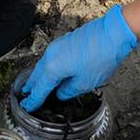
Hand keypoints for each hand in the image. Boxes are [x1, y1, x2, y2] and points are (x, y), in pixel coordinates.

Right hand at [19, 4, 138, 110]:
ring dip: (39, 76)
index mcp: (53, 68)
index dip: (34, 100)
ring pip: (43, 65)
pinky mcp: (65, 41)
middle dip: (31, 86)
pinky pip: (51, 57)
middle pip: (37, 75)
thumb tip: (62, 92)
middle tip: (26, 94)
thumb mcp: (85, 83)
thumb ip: (69, 91)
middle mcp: (51, 55)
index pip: (40, 88)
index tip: (28, 106)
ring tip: (36, 84)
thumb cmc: (101, 56)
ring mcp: (57, 46)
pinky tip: (52, 71)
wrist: (113, 33)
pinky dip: (48, 67)